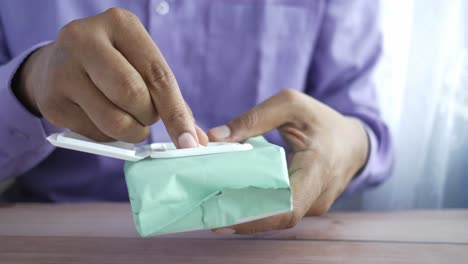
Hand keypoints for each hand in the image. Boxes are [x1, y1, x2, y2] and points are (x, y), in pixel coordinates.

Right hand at [15, 8, 206, 146]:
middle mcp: (86, 39)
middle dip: (149, 117)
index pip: (157, 74)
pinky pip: (95, 134)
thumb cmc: (112, 65)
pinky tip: (102, 119)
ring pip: (114, 120)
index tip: (189, 141)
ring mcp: (63, 70)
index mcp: (120, 24)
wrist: (55, 64)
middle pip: (133, 95)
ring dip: (132, 132)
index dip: (176, 112)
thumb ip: (169, 97)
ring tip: (129, 121)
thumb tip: (194, 138)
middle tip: (147, 117)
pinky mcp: (51, 102)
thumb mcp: (139, 63)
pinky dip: (109, 136)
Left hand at [208, 89, 368, 233]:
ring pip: (277, 217)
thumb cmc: (322, 120)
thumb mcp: (291, 105)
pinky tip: (233, 203)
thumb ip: (254, 118)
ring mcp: (315, 205)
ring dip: (247, 215)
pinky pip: (281, 212)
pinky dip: (257, 209)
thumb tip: (216, 137)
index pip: (287, 207)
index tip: (223, 216)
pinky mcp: (308, 207)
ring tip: (214, 208)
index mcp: (317, 168)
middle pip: (277, 218)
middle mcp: (318, 195)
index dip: (254, 218)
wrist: (353, 142)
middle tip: (207, 212)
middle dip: (241, 219)